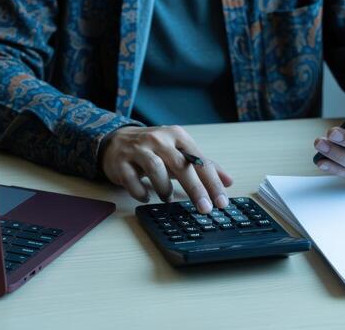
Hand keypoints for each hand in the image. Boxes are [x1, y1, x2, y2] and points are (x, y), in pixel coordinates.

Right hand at [101, 125, 232, 212]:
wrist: (116, 141)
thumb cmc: (154, 149)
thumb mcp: (179, 151)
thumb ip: (203, 165)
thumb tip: (228, 181)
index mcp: (177, 136)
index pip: (199, 160)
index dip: (212, 182)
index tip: (221, 202)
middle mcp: (158, 139)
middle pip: (180, 165)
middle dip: (195, 189)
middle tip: (205, 208)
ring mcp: (137, 149)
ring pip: (155, 169)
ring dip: (164, 189)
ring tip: (168, 198)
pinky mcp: (120, 162)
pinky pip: (132, 180)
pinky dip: (141, 192)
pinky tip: (146, 197)